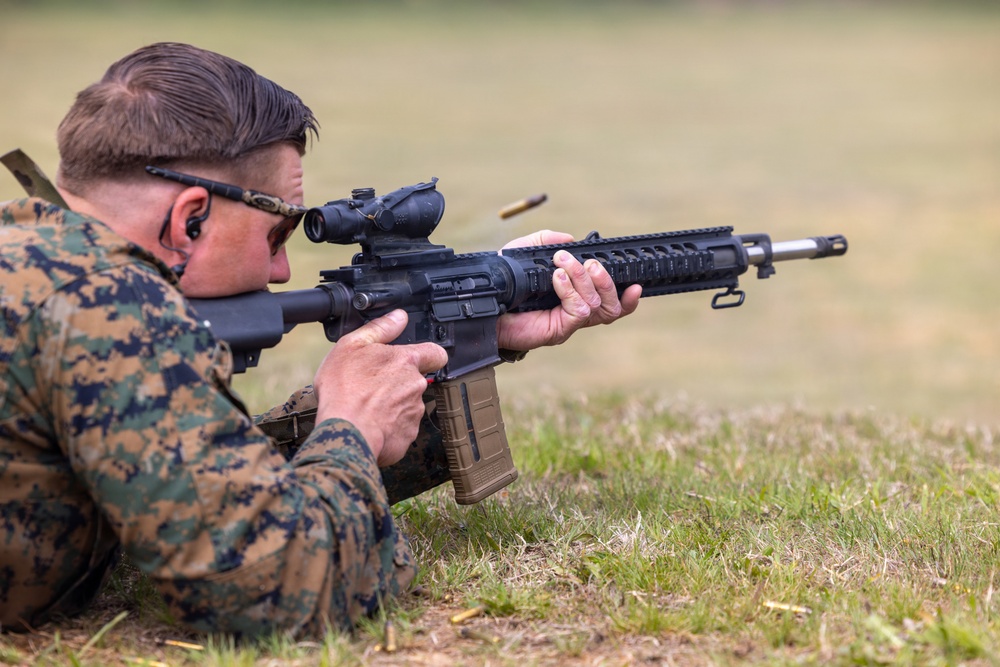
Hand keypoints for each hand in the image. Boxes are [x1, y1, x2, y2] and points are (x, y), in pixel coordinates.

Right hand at [312, 310, 447, 465]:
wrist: (345, 431)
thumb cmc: (345, 389)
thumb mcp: (352, 346)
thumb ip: (381, 328)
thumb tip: (398, 316)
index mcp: (406, 361)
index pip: (436, 353)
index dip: (428, 354)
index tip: (417, 359)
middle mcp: (416, 385)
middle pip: (415, 380)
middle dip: (399, 382)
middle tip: (374, 385)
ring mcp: (414, 411)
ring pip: (408, 404)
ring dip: (393, 404)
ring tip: (368, 406)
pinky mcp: (408, 434)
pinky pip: (402, 427)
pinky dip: (390, 425)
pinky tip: (371, 422)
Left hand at [496, 230, 641, 350]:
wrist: (486, 306)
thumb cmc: (505, 283)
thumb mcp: (525, 252)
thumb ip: (547, 240)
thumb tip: (571, 240)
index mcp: (576, 297)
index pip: (612, 302)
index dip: (627, 297)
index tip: (636, 284)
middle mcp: (576, 312)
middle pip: (611, 306)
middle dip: (606, 280)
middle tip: (589, 263)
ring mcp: (568, 323)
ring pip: (597, 305)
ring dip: (584, 279)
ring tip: (564, 264)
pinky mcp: (558, 330)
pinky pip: (578, 310)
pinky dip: (570, 289)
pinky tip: (556, 278)